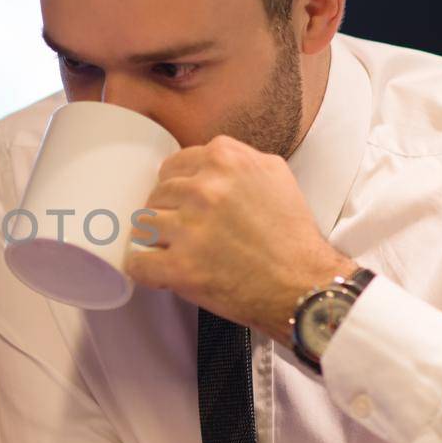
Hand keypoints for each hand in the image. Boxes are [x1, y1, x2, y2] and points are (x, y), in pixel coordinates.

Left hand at [123, 134, 354, 341]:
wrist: (304, 284)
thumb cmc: (292, 236)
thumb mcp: (274, 174)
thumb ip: (237, 159)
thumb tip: (204, 161)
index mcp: (225, 160)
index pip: (172, 166)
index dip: (178, 190)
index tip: (187, 206)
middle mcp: (205, 189)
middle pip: (156, 195)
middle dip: (168, 215)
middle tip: (188, 233)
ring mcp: (190, 228)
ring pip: (142, 225)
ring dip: (156, 240)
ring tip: (177, 252)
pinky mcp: (181, 267)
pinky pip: (137, 262)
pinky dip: (145, 269)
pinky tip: (161, 272)